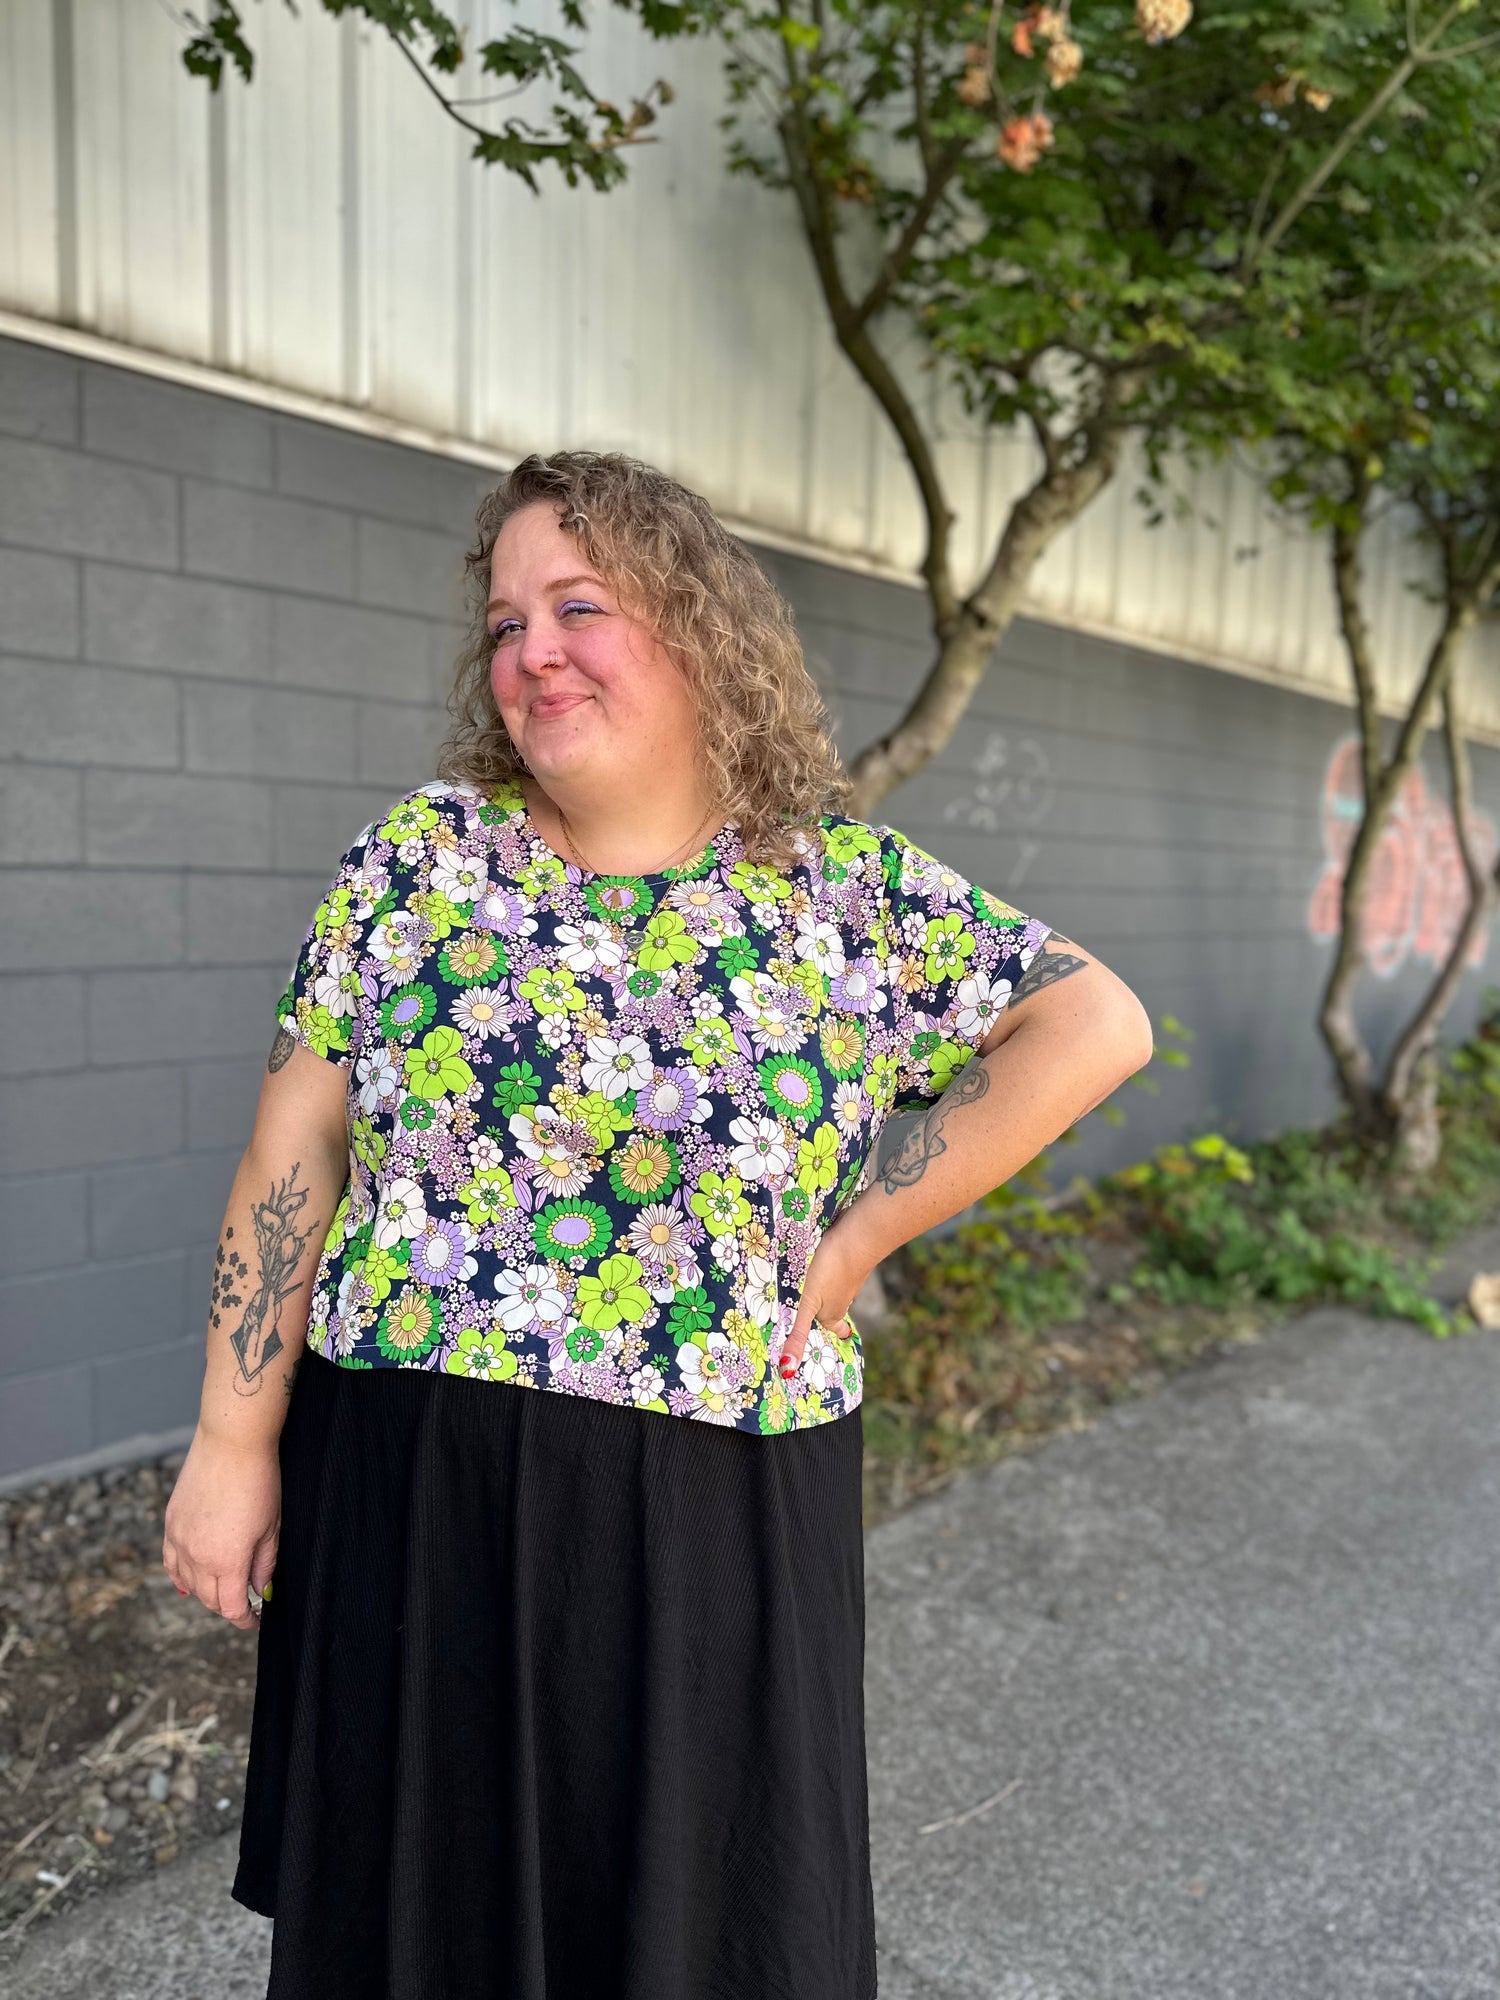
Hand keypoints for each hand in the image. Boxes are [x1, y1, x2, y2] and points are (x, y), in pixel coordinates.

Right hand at [162, 1428, 280, 1631]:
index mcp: (226, 1561)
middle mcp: (196, 1556)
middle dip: (227, 1606)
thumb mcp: (271, 1528)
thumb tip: (259, 1591)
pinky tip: (189, 1581)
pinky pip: (170, 1562)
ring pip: (188, 1583)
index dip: (244, 1619)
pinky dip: (181, 1576)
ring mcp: (178, 1539)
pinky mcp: (170, 1523)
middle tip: (244, 1604)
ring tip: (223, 1589)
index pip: (230, 1607)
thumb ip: (263, 1565)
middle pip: (208, 1599)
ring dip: (205, 1592)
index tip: (255, 1620)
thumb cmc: (259, 1481)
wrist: (231, 1443)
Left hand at [780, 1215, 875, 1377]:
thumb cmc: (832, 1272)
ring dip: (831, 1289)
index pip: (833, 1325)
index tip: (842, 1333)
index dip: (836, 1330)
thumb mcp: (809, 1305)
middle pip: (835, 1307)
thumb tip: (787, 1369)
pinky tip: (828, 1258)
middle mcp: (843, 1297)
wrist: (859, 1237)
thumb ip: (798, 1334)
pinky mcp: (850, 1256)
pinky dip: (836, 1267)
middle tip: (824, 1311)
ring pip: (839, 1287)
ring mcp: (849, 1276)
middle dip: (829, 1310)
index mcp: (832, 1312)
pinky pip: (842, 1265)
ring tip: (823, 1288)